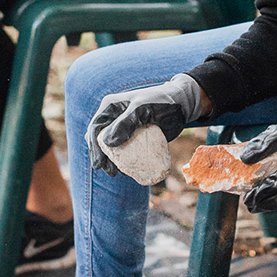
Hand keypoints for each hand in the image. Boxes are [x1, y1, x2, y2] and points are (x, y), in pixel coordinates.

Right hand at [87, 74, 202, 175]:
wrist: (183, 105)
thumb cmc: (163, 102)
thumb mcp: (143, 109)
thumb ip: (126, 123)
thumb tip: (107, 142)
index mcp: (111, 106)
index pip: (95, 128)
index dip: (94, 147)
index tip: (98, 165)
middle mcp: (114, 116)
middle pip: (100, 140)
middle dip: (101, 157)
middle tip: (110, 172)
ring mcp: (123, 127)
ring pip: (111, 147)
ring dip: (111, 161)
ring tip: (116, 173)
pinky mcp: (134, 136)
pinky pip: (124, 150)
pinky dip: (124, 161)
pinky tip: (128, 171)